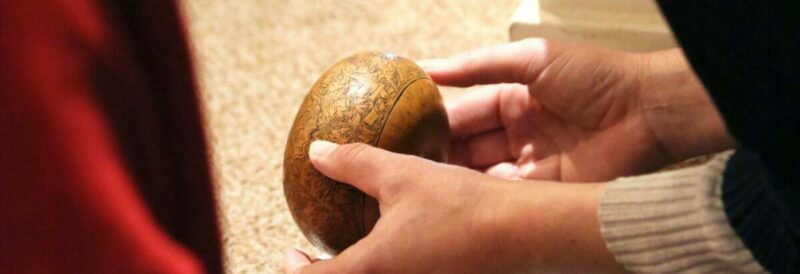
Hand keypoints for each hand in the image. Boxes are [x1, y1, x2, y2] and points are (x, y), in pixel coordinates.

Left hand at [284, 141, 622, 273]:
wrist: (523, 231)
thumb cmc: (461, 204)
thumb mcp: (402, 175)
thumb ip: (354, 163)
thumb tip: (318, 151)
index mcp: (373, 269)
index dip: (294, 269)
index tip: (291, 253)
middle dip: (329, 273)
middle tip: (320, 256)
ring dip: (362, 269)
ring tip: (362, 249)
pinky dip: (390, 267)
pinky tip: (404, 249)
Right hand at [423, 39, 732, 181]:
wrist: (647, 112)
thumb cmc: (593, 76)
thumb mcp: (530, 59)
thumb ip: (479, 65)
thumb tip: (428, 67)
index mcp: (513, 99)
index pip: (464, 114)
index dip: (434, 123)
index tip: (401, 132)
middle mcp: (518, 133)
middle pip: (468, 148)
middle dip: (439, 157)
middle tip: (403, 167)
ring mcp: (530, 163)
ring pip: (481, 174)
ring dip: (456, 180)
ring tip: (421, 186)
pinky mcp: (545, 189)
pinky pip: (505, 194)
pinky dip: (482, 196)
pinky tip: (456, 198)